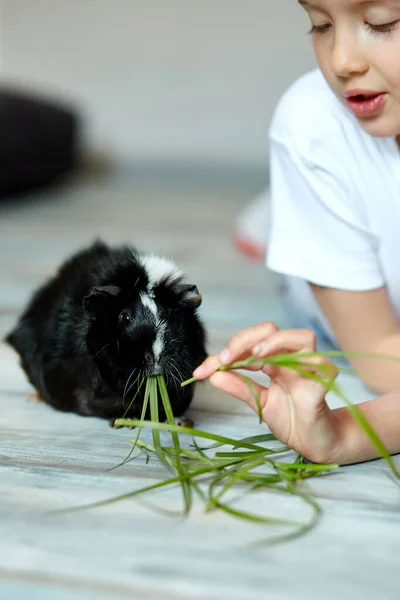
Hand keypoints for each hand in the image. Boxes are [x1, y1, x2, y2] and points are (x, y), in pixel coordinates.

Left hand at [193, 322, 341, 463]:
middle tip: (225, 358)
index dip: (225, 353)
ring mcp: (309, 370)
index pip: (249, 344)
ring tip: (257, 355)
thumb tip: (212, 375)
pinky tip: (288, 372)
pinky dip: (308, 363)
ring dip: (277, 342)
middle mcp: (291, 360)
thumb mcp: (258, 402)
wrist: (315, 443)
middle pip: (271, 331)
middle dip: (245, 340)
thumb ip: (238, 387)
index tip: (202, 370)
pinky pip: (322, 366)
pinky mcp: (323, 386)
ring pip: (303, 337)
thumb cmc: (291, 420)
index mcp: (275, 362)